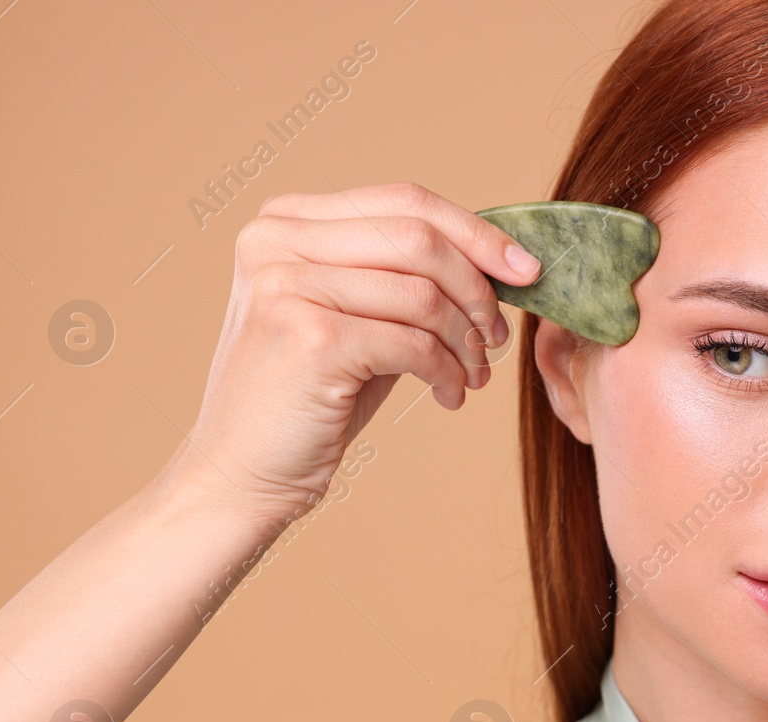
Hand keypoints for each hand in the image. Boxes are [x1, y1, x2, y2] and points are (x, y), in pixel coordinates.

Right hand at [173, 182, 541, 526]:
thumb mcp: (354, 318)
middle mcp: (276, 241)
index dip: (476, 232)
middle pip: (419, 236)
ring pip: (423, 293)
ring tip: (473, 373)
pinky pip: (414, 343)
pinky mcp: (310, 337)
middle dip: (479, 287)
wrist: (241, 473)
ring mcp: (288, 285)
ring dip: (466, 340)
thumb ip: (400, 276)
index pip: (404, 202)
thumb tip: (497, 259)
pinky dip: (447, 371)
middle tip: (498, 336)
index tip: (525, 269)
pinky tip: (449, 395)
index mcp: (285, 222)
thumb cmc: (308, 398)